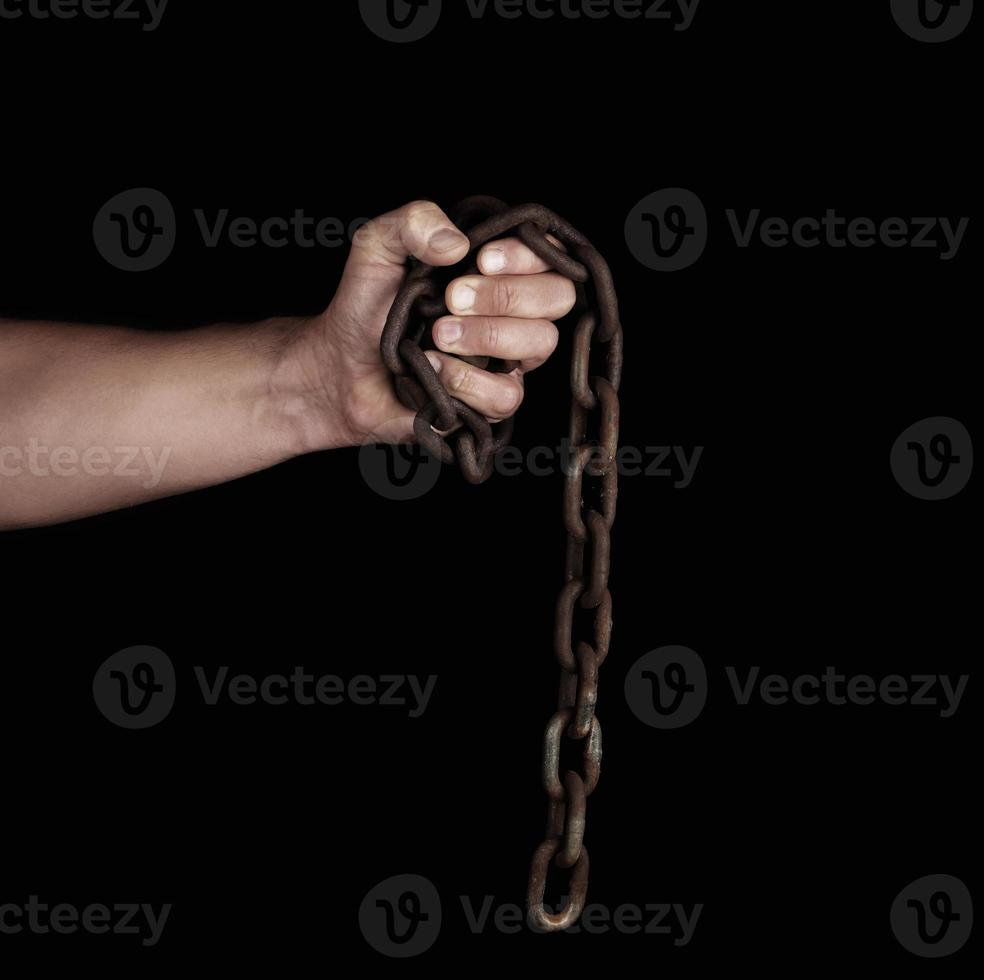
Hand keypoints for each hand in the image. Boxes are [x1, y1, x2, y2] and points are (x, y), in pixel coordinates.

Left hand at [283, 200, 574, 448]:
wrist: (339, 367)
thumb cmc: (364, 306)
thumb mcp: (377, 246)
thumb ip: (413, 221)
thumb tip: (457, 244)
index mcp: (498, 270)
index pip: (549, 255)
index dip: (526, 256)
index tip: (481, 260)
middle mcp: (513, 312)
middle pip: (557, 298)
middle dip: (504, 296)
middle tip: (451, 299)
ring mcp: (508, 359)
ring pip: (541, 344)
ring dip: (486, 336)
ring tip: (436, 335)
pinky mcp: (491, 402)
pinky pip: (507, 394)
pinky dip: (466, 382)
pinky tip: (432, 370)